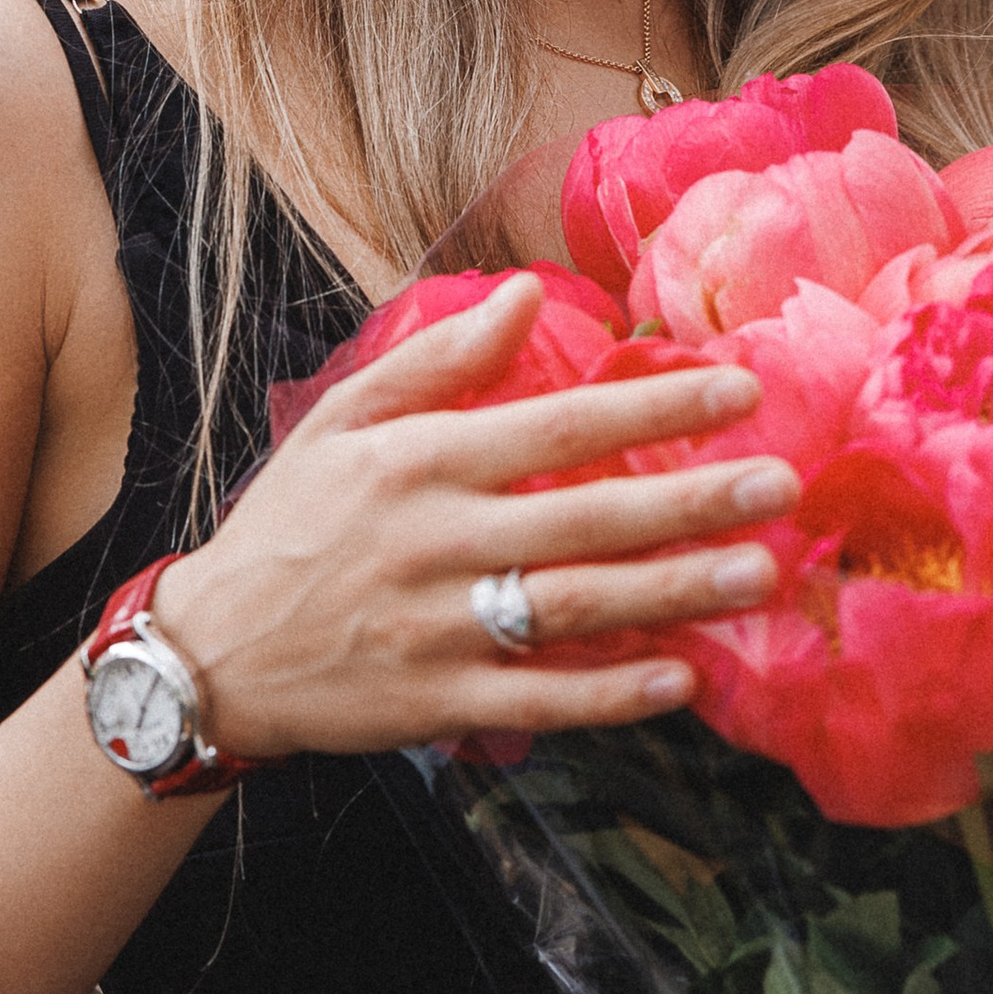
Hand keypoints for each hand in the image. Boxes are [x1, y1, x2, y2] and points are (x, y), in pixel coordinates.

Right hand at [156, 273, 799, 760]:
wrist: (211, 655)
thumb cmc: (290, 524)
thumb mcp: (343, 421)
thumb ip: (439, 360)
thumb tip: (523, 292)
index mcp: (419, 462)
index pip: (559, 424)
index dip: (654, 410)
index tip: (738, 393)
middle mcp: (436, 541)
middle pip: (588, 518)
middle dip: (693, 502)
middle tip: (781, 487)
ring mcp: (439, 627)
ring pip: (579, 606)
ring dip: (676, 592)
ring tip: (759, 574)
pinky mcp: (438, 701)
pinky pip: (542, 697)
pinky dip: (612, 692)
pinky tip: (680, 678)